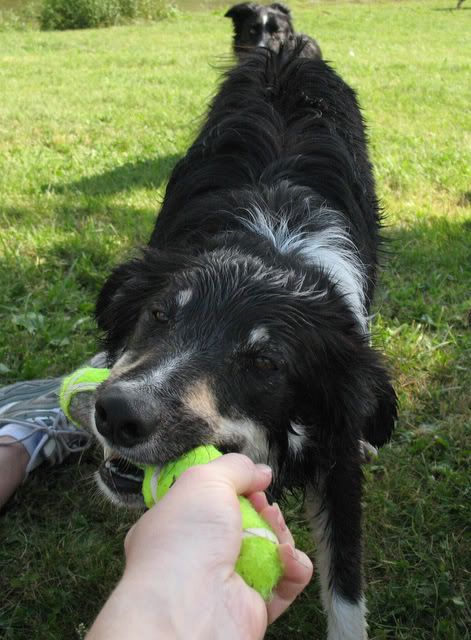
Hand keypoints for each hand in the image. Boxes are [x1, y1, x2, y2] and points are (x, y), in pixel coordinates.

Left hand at [87, 454, 312, 639]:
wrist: (189, 608)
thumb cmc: (185, 538)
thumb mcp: (204, 481)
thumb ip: (234, 468)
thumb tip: (261, 472)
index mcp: (178, 524)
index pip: (210, 501)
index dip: (235, 488)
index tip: (251, 481)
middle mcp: (200, 554)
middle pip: (246, 523)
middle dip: (263, 510)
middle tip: (264, 506)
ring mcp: (228, 581)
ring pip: (270, 549)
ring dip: (281, 534)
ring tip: (275, 527)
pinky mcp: (254, 606)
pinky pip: (286, 581)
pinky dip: (293, 566)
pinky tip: (286, 557)